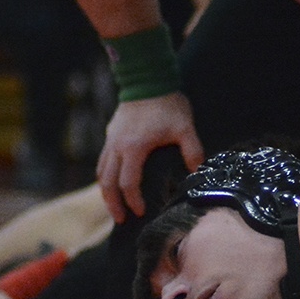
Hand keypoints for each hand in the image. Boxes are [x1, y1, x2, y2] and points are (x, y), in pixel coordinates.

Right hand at [96, 92, 203, 222]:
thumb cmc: (168, 104)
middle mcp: (117, 146)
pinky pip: (103, 160)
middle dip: (113, 203)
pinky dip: (106, 176)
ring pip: (101, 172)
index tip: (141, 213)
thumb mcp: (186, 128)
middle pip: (107, 182)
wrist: (148, 77)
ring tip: (114, 207)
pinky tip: (113, 184)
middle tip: (120, 220)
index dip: (133, 200)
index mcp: (133, 148)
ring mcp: (111, 139)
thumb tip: (198, 174)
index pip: (128, 183)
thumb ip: (193, 152)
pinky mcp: (111, 134)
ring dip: (106, 192)